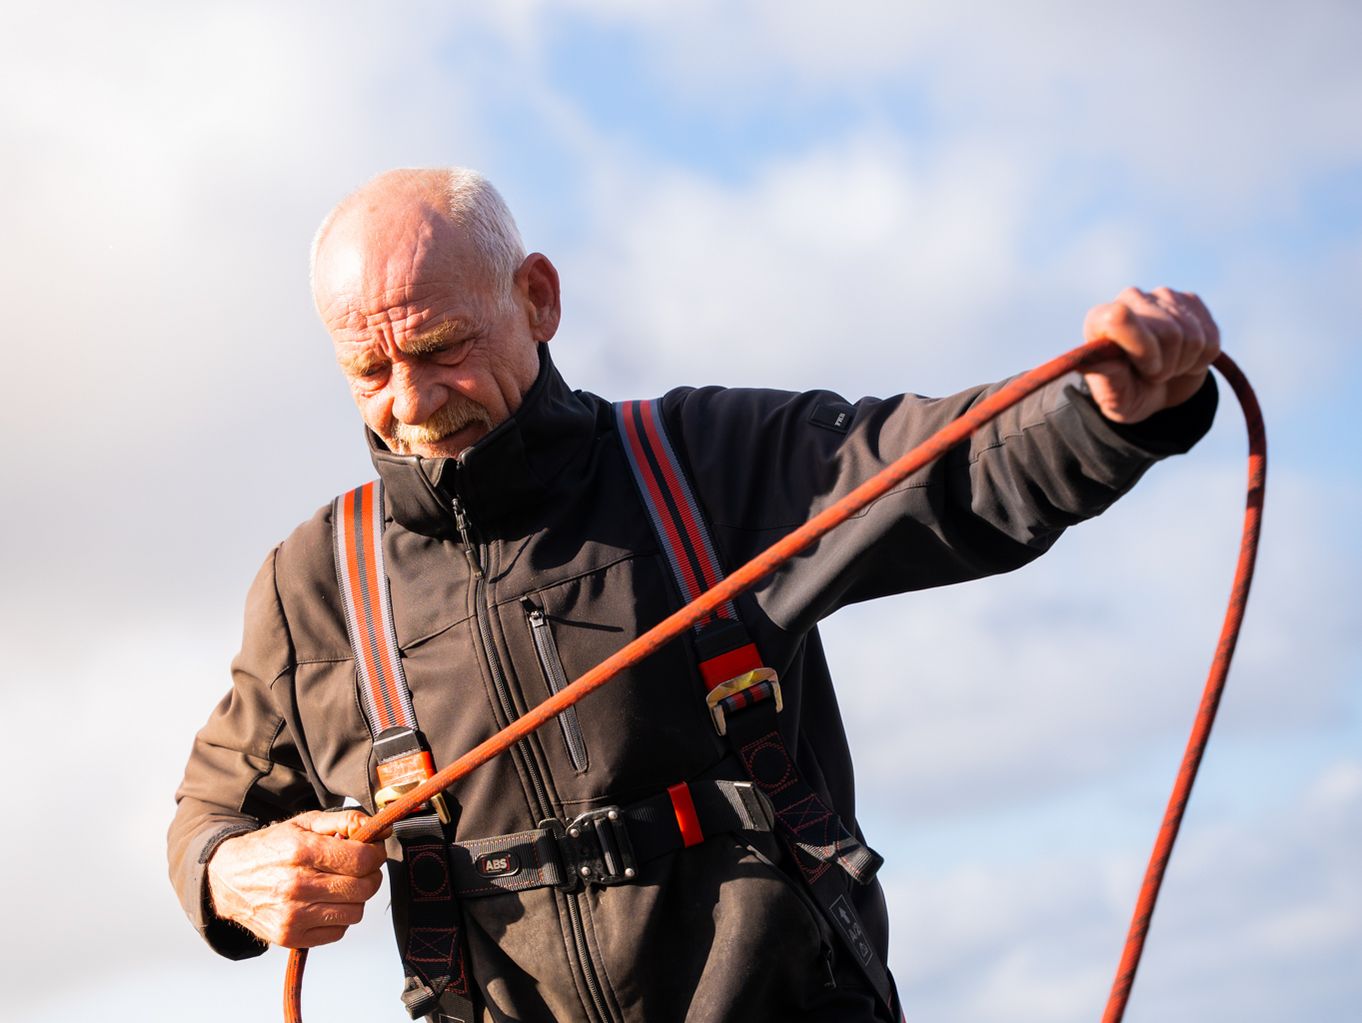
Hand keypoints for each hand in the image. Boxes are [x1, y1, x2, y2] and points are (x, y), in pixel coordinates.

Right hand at [206, 810, 387, 948]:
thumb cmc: (270, 847)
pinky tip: (326, 902)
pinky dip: (339, 917)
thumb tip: (377, 827)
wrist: (227, 879)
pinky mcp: (290, 937)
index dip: (376, 853)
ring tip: (340, 884)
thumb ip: (343, 820)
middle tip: (359, 867)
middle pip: (364, 888)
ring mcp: (293, 915)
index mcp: (302, 852)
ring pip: (355, 912)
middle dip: (370, 875)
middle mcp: (297, 886)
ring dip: (356, 898)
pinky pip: (338, 931)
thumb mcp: (303, 823)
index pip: (362, 860)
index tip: (372, 850)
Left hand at [1081, 286, 1220, 422]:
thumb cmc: (1127, 392)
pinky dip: (1202, 358)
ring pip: (1192, 336)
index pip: (1120, 319)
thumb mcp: (1112, 394)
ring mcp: (1162, 295)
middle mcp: (1129, 298)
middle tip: (1153, 374)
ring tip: (1168, 366)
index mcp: (1099, 319)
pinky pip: (1211, 336)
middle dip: (1166, 365)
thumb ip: (1104, 374)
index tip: (1144, 370)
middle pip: (1168, 333)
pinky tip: (1184, 357)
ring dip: (1184, 363)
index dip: (1142, 350)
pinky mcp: (1190, 301)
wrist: (1154, 389)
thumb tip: (1090, 359)